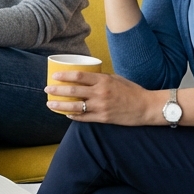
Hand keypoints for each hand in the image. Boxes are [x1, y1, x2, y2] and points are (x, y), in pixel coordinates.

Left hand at [45, 71, 160, 125]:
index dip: (64, 76)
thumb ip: (101, 79)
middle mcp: (100, 93)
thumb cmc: (132, 91)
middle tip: (47, 89)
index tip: (55, 75)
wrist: (146, 107)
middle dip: (57, 90)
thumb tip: (86, 78)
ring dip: (60, 105)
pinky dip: (73, 116)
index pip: (79, 76)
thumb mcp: (116, 79)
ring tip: (50, 104)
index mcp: (103, 81)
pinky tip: (66, 114)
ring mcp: (101, 107)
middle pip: (73, 91)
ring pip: (75, 107)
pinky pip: (84, 118)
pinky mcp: (103, 118)